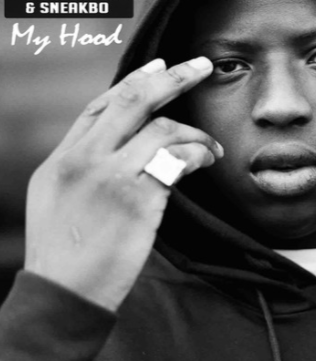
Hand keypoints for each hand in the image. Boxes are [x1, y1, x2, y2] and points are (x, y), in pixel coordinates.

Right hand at [25, 57, 222, 311]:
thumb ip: (83, 172)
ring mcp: (108, 176)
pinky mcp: (135, 198)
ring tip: (212, 148)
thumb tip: (116, 155)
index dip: (134, 83)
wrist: (63, 293)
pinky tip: (206, 161)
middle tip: (200, 67)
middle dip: (171, 78)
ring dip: (194, 132)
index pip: (101, 106)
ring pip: (159, 127)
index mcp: (62, 158)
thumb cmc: (66, 257)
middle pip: (130, 100)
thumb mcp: (57, 203)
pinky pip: (175, 160)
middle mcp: (83, 158)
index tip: (160, 69)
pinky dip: (196, 154)